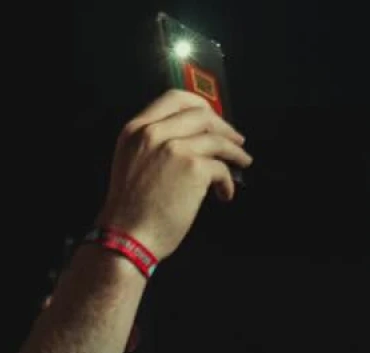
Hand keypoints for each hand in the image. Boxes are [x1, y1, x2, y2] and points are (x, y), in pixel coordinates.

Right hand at [96, 91, 251, 260]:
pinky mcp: (193, 168)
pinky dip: (228, 181)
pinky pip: (221, 167)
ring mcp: (175, 147)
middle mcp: (154, 132)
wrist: (127, 236)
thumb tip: (192, 140)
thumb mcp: (132, 162)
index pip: (174, 98)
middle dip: (223, 126)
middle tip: (236, 140)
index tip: (213, 117)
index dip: (199, 105)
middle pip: (201, 114)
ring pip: (216, 139)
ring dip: (234, 151)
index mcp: (136, 128)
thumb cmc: (130, 209)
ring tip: (242, 161)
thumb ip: (154, 144)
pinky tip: (225, 193)